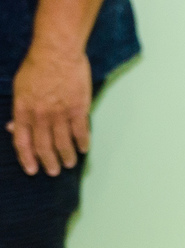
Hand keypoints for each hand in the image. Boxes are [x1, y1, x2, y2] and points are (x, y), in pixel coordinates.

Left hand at [8, 44, 92, 175]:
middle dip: (48, 162)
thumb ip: (19, 111)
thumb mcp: (19, 88)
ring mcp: (60, 113)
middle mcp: (41, 115)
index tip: (32, 170)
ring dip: (66, 156)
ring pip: (63, 143)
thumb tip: (13, 128)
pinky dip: (82, 143)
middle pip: (44, 146)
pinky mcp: (78, 109)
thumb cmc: (36, 66)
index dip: (26, 158)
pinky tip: (83, 149)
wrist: (57, 52)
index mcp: (23, 110)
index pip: (22, 141)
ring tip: (69, 164)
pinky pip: (80, 132)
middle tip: (53, 171)